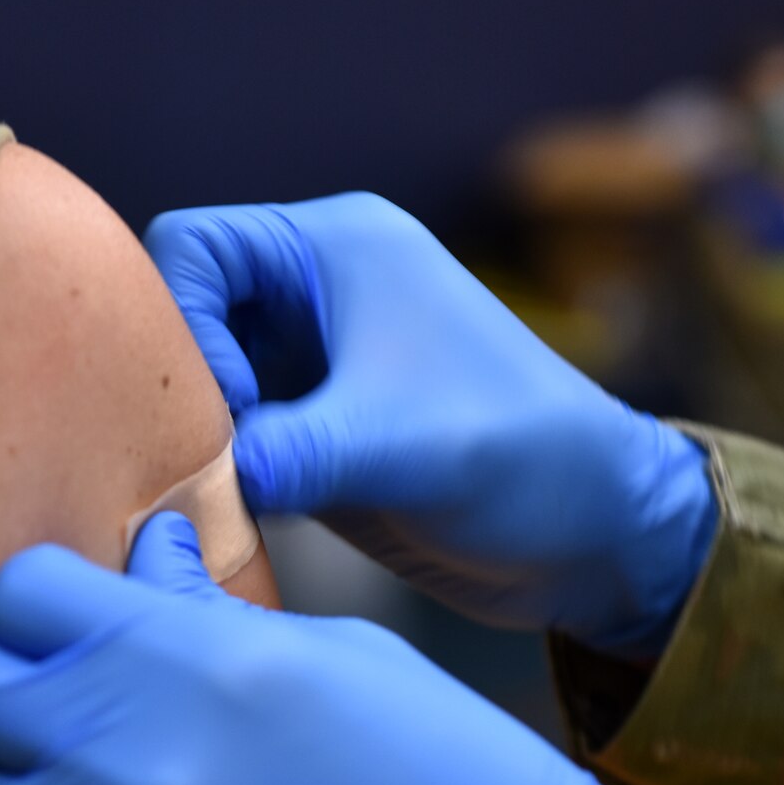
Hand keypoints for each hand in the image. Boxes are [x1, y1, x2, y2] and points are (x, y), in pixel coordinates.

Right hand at [144, 194, 716, 656]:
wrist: (600, 537)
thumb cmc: (527, 460)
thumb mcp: (400, 449)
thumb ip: (290, 453)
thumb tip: (192, 479)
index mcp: (338, 249)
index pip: (193, 246)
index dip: (183, 322)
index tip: (236, 405)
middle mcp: (316, 296)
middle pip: (183, 313)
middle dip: (185, 386)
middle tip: (216, 456)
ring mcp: (313, 367)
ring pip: (200, 383)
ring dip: (201, 438)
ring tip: (232, 495)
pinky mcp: (314, 434)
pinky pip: (232, 438)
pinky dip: (224, 475)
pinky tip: (247, 518)